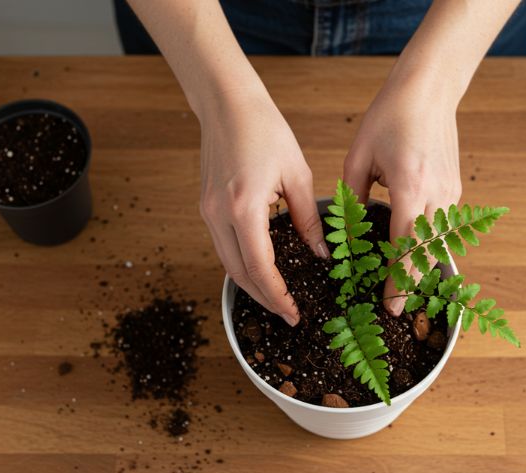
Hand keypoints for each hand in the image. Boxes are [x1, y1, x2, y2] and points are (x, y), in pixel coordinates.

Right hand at [199, 91, 328, 325]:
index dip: (277, 295)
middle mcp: (218, 215)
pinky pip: (223, 246)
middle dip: (264, 298)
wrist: (227, 104)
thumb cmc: (265, 130)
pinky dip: (242, 264)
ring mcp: (207, 212)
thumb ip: (308, 219)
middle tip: (288, 314)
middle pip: (239, 274)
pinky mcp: (206, 207)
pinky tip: (262, 268)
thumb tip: (320, 253)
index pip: (260, 267)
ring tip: (277, 298)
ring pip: (227, 263)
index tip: (294, 313)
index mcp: (243, 207)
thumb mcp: (297, 174)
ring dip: (252, 284)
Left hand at [343, 72, 461, 315]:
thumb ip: (352, 199)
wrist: (429, 91)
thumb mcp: (358, 158)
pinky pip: (442, 228)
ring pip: (438, 245)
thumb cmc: (389, 118)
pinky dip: (427, 246)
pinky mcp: (455, 190)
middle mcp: (437, 194)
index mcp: (409, 186)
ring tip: (400, 288)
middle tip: (394, 309)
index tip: (390, 307)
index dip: (397, 281)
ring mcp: (451, 193)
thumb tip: (348, 232)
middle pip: (427, 254)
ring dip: (420, 267)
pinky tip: (410, 254)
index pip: (405, 246)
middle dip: (411, 284)